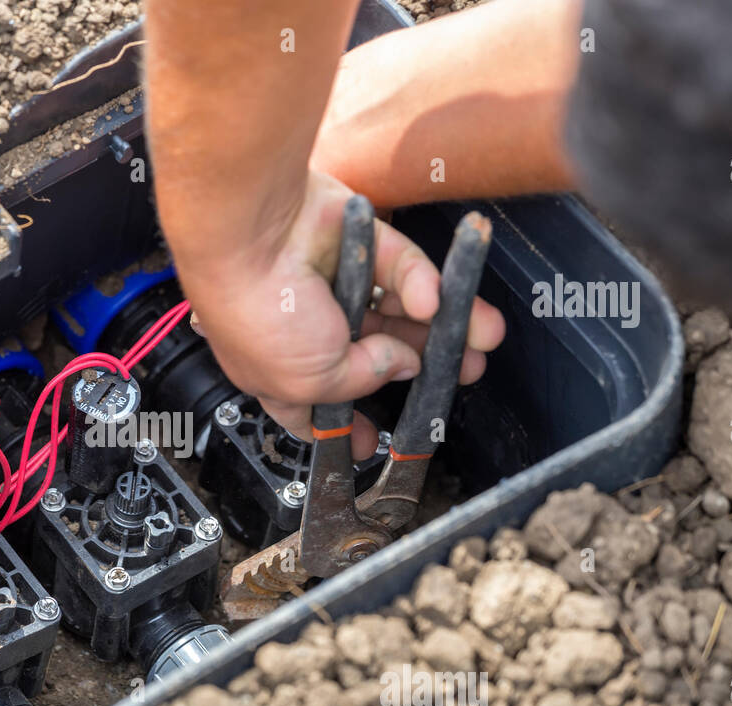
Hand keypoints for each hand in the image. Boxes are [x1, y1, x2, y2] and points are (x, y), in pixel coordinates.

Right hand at [181, 170, 505, 456]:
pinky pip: (400, 264)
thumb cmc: (258, 314)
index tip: (375, 441)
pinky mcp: (355, 239)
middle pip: (376, 352)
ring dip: (443, 323)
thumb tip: (402, 364)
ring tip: (481, 338)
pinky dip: (421, 281)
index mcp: (282, 371)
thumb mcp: (310, 381)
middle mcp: (309, 327)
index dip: (349, 425)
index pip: (319, 406)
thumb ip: (362, 379)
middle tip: (461, 373)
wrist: (250, 238)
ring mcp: (333, 282)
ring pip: (398, 307)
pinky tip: (434, 302)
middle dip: (421, 364)